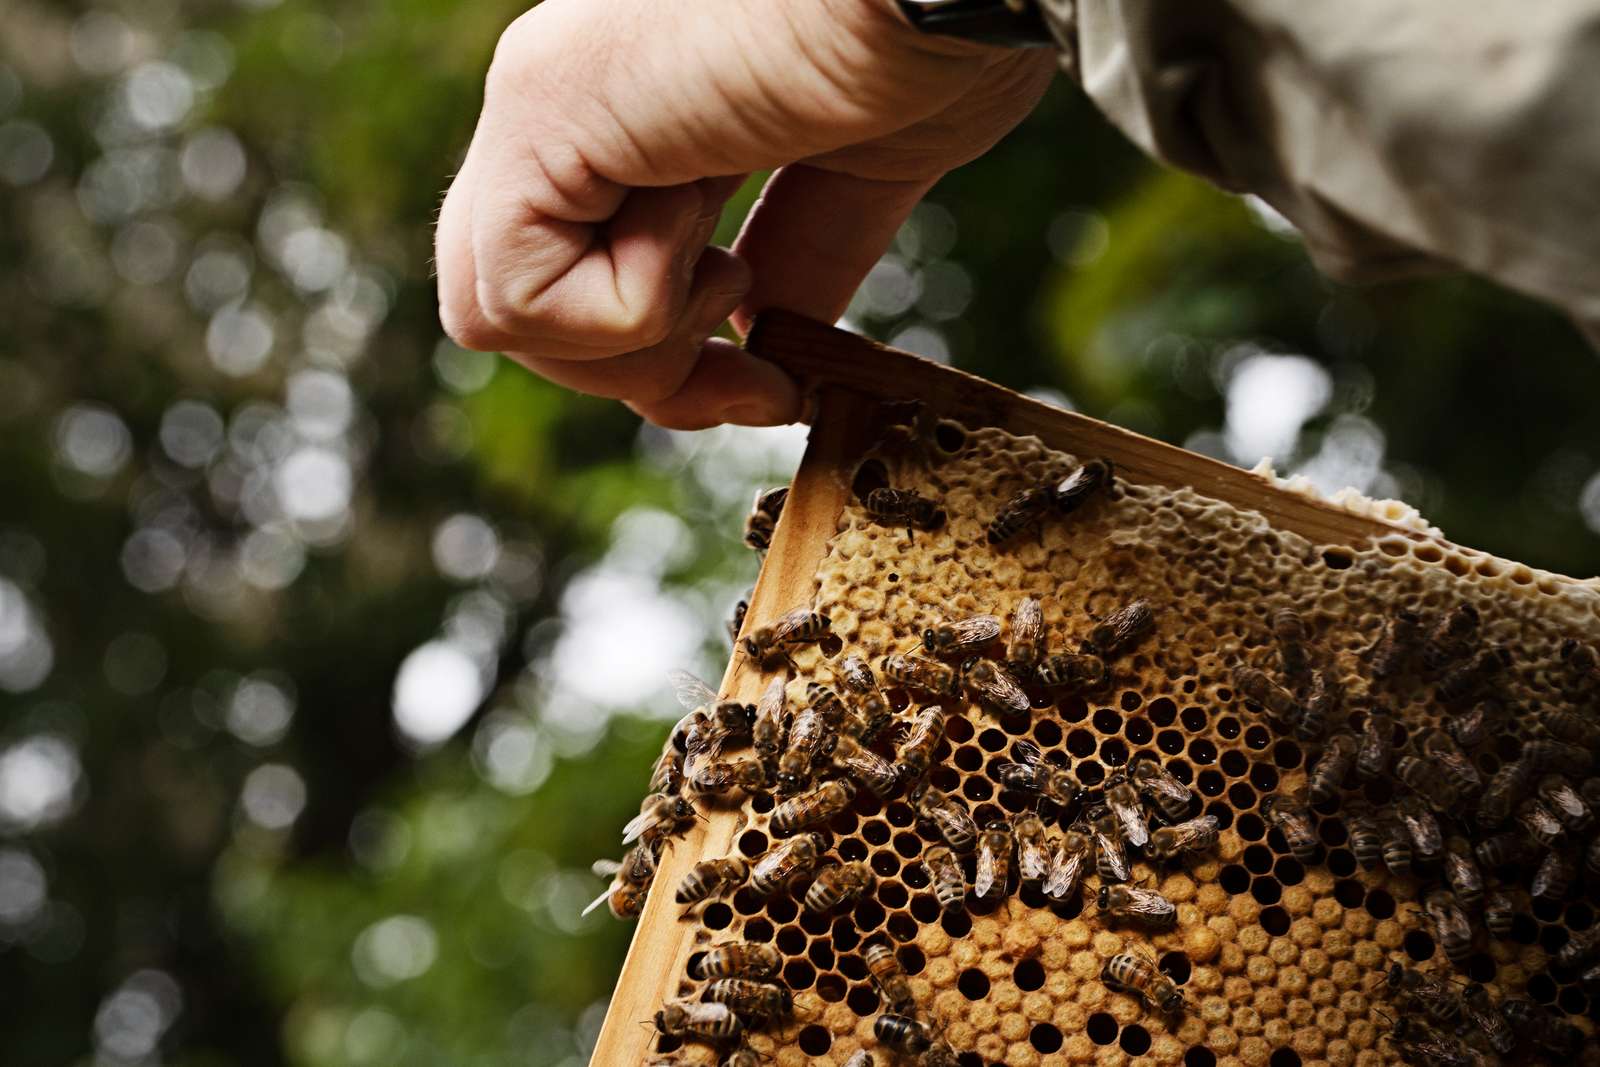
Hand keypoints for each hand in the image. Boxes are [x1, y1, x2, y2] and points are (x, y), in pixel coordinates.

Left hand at [436, 0, 1054, 428]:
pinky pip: (516, 297)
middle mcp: (571, 99)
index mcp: (640, 104)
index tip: (774, 388)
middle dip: (636, 373)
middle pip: (516, 308)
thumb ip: (801, 247)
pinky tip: (702, 214)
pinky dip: (626, 309)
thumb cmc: (939, 32)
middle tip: (749, 373)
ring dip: (634, 340)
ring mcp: (541, 99)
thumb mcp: (864, 169)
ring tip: (728, 256)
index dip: (667, 364)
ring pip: (492, 317)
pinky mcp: (536, 110)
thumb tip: (763, 342)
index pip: (578, 274)